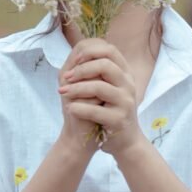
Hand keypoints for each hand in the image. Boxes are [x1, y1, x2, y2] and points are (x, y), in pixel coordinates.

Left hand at [57, 38, 143, 156]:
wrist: (122, 141)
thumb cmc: (107, 110)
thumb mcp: (103, 86)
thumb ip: (94, 70)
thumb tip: (77, 52)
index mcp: (124, 73)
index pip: (110, 50)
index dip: (90, 51)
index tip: (74, 61)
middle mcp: (129, 84)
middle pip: (105, 64)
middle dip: (81, 69)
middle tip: (66, 77)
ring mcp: (126, 102)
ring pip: (99, 87)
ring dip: (76, 88)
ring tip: (63, 92)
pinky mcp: (119, 120)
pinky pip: (95, 111)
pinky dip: (78, 108)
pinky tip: (70, 108)